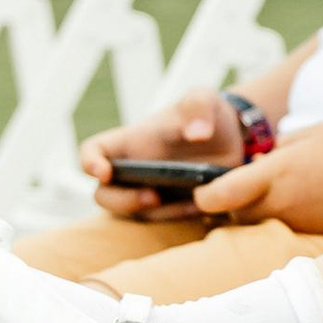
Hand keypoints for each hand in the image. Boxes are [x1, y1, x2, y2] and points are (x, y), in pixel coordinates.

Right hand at [81, 91, 238, 215]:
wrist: (232, 138)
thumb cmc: (206, 113)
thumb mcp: (204, 99)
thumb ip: (199, 107)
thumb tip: (197, 135)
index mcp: (131, 142)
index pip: (93, 151)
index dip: (89, 163)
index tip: (105, 172)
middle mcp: (134, 171)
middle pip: (104, 195)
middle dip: (123, 202)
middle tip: (154, 197)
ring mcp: (150, 192)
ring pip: (138, 214)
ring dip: (161, 213)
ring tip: (193, 200)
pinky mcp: (172, 209)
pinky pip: (168, 222)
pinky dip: (182, 217)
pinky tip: (203, 203)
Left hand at [186, 125, 322, 239]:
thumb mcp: (310, 134)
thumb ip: (277, 150)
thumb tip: (259, 165)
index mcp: (275, 174)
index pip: (218, 196)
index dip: (204, 195)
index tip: (204, 190)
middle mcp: (281, 205)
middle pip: (233, 219)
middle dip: (230, 208)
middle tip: (238, 194)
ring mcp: (298, 227)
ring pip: (259, 231)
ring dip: (258, 218)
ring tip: (277, 199)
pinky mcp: (314, 241)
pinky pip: (286, 237)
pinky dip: (286, 226)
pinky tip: (303, 210)